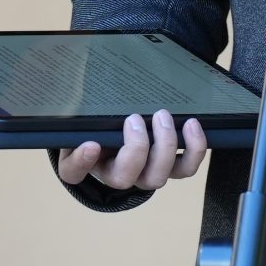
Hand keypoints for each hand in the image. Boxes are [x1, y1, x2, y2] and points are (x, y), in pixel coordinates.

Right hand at [55, 110, 209, 192]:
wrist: (122, 126)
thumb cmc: (101, 120)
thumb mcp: (86, 114)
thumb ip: (83, 109)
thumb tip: (84, 88)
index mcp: (84, 162)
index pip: (73, 171)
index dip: (82, 162)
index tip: (92, 144)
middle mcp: (114, 174)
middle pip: (124, 178)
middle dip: (135, 149)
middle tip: (135, 118)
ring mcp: (143, 174)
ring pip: (156, 177)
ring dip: (164, 147)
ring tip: (163, 116)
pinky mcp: (167, 168)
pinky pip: (184, 169)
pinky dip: (193, 149)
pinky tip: (191, 124)